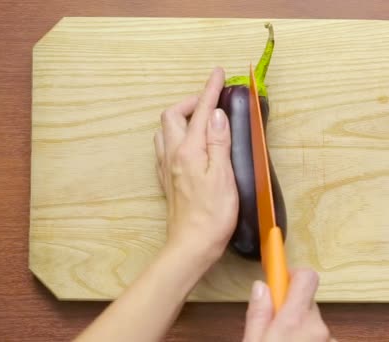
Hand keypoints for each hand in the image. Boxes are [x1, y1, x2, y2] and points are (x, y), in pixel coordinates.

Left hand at [154, 67, 237, 262]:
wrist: (191, 245)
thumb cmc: (213, 215)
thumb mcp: (223, 176)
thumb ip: (219, 143)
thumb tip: (217, 115)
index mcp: (189, 151)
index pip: (201, 112)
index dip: (210, 90)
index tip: (218, 73)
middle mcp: (173, 155)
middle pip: (172, 116)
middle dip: (191, 103)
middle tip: (210, 102)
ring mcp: (167, 168)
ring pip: (165, 131)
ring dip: (181, 119)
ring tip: (201, 121)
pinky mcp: (168, 181)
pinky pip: (165, 148)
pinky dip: (177, 136)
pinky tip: (189, 145)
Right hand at [243, 269, 334, 341]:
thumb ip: (258, 315)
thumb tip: (261, 288)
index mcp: (295, 320)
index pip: (306, 277)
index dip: (292, 275)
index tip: (279, 280)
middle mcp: (317, 327)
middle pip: (307, 302)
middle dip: (291, 309)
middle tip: (274, 327)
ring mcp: (328, 339)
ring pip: (312, 322)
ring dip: (300, 329)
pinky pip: (321, 337)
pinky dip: (310, 340)